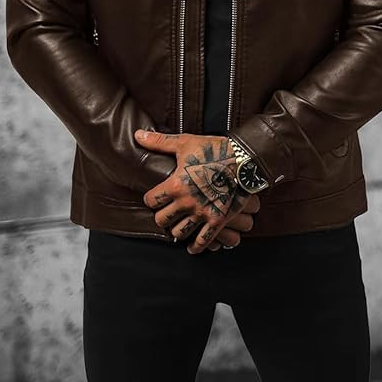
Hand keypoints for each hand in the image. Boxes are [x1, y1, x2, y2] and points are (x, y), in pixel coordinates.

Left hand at [135, 129, 259, 253]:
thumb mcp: (185, 142)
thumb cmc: (214, 149)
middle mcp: (186, 202)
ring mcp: (202, 213)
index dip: (151, 199)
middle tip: (165, 212)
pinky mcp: (217, 220)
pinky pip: (202, 241)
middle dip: (161, 216)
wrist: (243, 159)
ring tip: (177, 225)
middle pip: (162, 220)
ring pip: (179, 232)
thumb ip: (159, 142)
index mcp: (176, 184)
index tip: (154, 198)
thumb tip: (138, 135)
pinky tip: (192, 246)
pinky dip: (195, 247)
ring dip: (176, 230)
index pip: (151, 201)